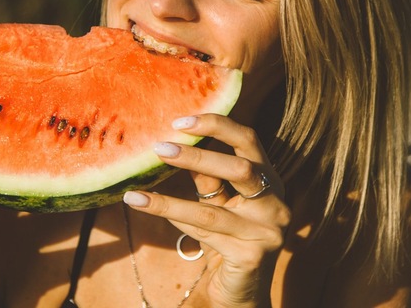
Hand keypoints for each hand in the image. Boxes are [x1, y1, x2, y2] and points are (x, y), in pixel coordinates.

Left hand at [123, 114, 290, 307]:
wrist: (241, 289)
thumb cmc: (227, 237)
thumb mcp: (218, 202)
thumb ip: (206, 176)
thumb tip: (174, 142)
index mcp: (270, 180)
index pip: (249, 140)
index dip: (217, 125)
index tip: (181, 121)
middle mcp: (276, 203)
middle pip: (239, 169)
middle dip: (196, 157)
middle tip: (159, 148)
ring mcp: (268, 231)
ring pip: (211, 211)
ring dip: (168, 201)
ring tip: (134, 195)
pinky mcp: (252, 257)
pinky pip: (204, 236)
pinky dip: (175, 222)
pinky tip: (150, 212)